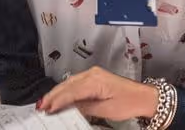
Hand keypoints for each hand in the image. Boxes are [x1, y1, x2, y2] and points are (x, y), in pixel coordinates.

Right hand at [37, 66, 157, 119]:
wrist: (143, 97)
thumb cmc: (129, 102)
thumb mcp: (105, 110)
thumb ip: (84, 107)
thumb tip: (67, 108)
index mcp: (95, 80)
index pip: (70, 92)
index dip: (57, 101)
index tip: (46, 110)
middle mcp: (93, 74)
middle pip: (67, 85)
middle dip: (53, 96)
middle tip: (40, 107)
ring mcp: (94, 74)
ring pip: (69, 83)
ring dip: (57, 93)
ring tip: (46, 104)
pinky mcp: (95, 78)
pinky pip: (76, 83)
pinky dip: (66, 91)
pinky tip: (60, 98)